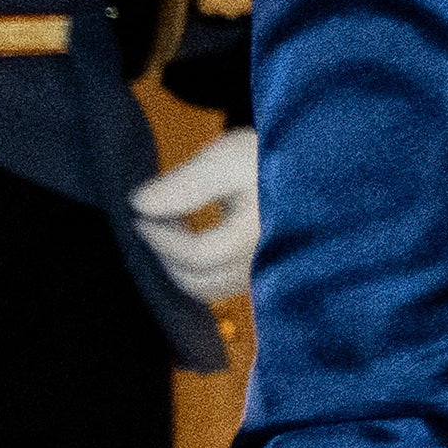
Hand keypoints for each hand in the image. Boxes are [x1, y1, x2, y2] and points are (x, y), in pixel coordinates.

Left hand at [130, 128, 260, 302]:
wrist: (308, 167)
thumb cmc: (267, 158)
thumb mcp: (226, 159)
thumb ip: (183, 184)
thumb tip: (139, 205)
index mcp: (256, 236)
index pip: (196, 255)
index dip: (160, 239)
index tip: (139, 216)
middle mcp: (265, 264)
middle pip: (200, 281)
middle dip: (168, 255)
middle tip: (157, 221)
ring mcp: (267, 274)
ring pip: (210, 288)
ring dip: (182, 264)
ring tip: (178, 227)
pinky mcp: (265, 274)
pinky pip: (223, 285)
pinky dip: (201, 267)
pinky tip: (196, 236)